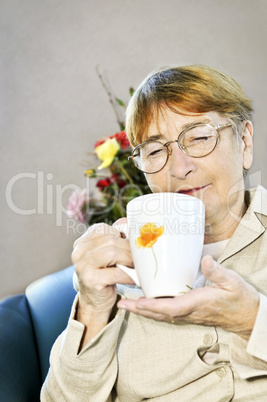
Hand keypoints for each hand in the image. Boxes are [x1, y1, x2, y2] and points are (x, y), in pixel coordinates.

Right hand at [72, 219, 133, 345]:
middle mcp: (79, 251)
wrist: (94, 301)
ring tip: (138, 266)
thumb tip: (132, 224)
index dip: (121, 234)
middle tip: (141, 256)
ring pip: (112, 253)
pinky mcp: (90, 279)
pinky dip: (129, 275)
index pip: (105, 229)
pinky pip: (116, 273)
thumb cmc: (104, 274)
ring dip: (129, 259)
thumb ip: (116, 237)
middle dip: (129, 248)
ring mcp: (83, 265)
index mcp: (83, 240)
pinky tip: (135, 278)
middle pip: (110, 240)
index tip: (132, 243)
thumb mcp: (107, 253)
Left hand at [117, 255, 259, 339]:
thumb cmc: (240, 298)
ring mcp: (188, 314)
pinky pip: (167, 314)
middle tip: (121, 303)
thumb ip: (218, 271)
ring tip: (126, 303)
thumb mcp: (233, 281)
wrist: (248, 316)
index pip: (172, 308)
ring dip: (143, 310)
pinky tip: (145, 303)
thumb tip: (205, 260)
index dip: (154, 306)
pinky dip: (153, 309)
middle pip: (160, 314)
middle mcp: (190, 312)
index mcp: (198, 304)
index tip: (138, 302)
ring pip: (161, 315)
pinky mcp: (189, 313)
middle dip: (140, 310)